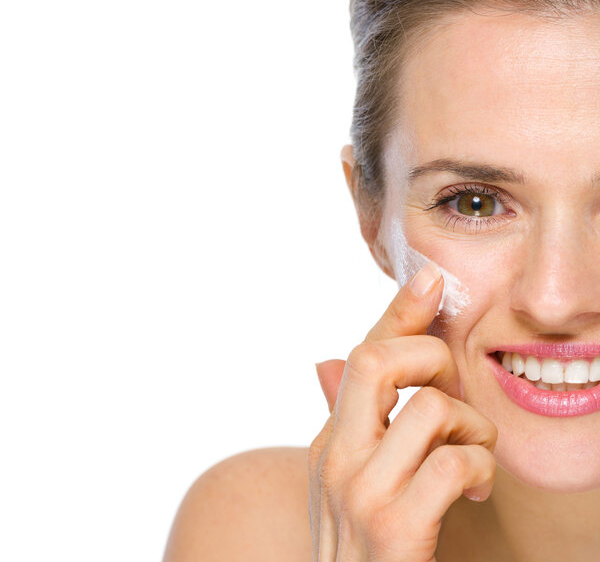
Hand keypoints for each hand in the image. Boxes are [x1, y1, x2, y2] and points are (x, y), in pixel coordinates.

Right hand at [308, 262, 497, 560]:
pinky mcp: (393, 528)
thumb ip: (346, 422)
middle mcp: (336, 457)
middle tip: (452, 393)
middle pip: (377, 361)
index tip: (431, 277)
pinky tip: (473, 487)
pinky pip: (451, 462)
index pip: (360, 357)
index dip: (398, 312)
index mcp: (330, 441)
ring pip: (428, 407)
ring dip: (471, 425)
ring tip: (474, 452)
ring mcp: (360, 492)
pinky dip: (478, 466)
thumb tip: (324, 360)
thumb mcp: (351, 481)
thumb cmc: (366, 548)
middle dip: (430, 358)